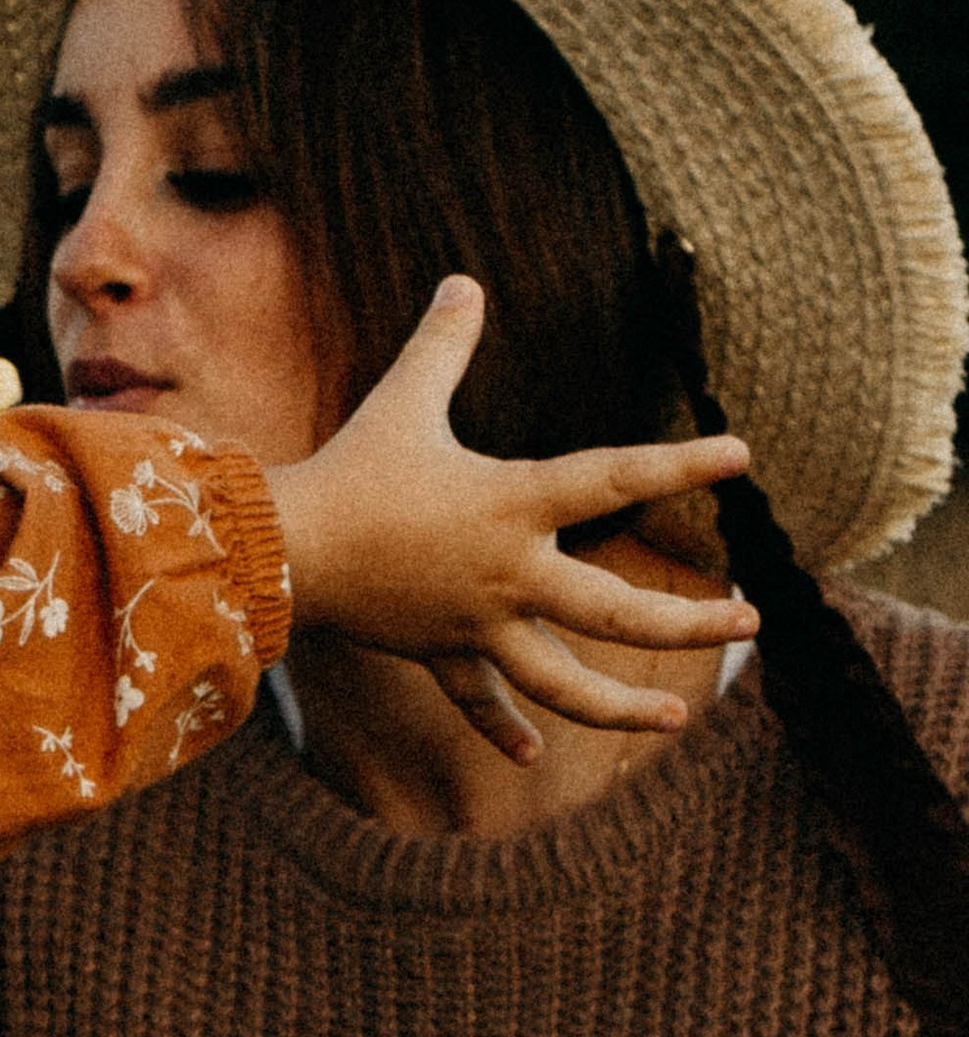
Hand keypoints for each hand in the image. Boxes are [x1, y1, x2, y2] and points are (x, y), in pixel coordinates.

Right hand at [263, 278, 755, 761]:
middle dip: (690, 620)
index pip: (614, 479)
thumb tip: (463, 280)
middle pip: (617, 612)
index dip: (680, 465)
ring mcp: (479, 624)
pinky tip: (535, 756)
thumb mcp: (402, 400)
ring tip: (675, 716)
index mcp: (513, 504)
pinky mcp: (441, 653)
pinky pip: (479, 699)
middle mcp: (510, 573)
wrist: (286, 552)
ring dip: (622, 704)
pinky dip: (506, 726)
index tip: (742, 458)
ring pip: (564, 680)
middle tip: (750, 619)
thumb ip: (442, 344)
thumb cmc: (350, 469)